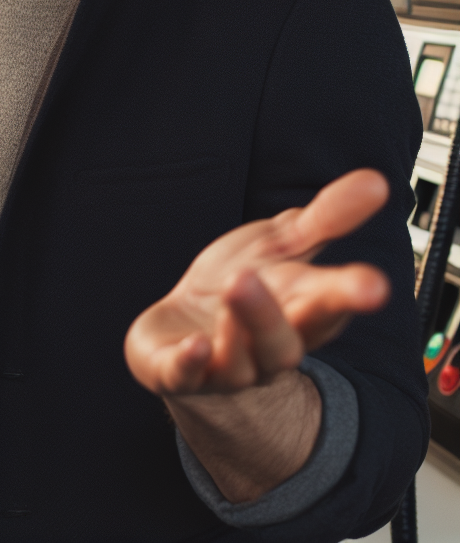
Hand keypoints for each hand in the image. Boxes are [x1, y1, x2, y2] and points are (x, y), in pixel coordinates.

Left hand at [124, 168, 391, 396]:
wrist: (179, 332)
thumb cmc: (240, 285)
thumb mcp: (279, 244)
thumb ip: (325, 218)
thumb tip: (376, 181)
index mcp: (296, 311)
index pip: (327, 304)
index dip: (349, 294)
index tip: (375, 284)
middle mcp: (265, 347)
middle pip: (284, 342)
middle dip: (280, 317)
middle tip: (272, 280)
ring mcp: (223, 364)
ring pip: (239, 360)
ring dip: (238, 325)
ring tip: (235, 285)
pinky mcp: (179, 371)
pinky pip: (186, 375)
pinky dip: (190, 362)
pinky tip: (195, 346)